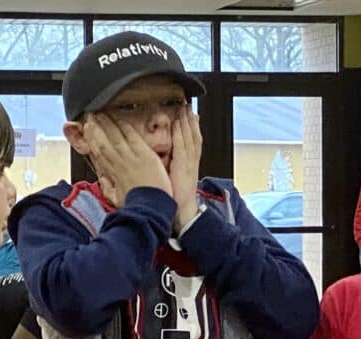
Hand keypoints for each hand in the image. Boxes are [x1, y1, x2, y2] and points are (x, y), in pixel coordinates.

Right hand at [84, 114, 170, 202]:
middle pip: (104, 142)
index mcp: (113, 174)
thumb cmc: (137, 206)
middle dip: (95, 128)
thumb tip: (103, 181)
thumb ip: (109, 188)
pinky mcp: (144, 156)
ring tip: (100, 114)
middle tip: (90, 116)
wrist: (150, 210)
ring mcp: (131, 158)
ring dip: (106, 124)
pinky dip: (124, 128)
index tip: (87, 130)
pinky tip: (119, 120)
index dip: (92, 140)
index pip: (100, 153)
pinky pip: (132, 138)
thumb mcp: (117, 199)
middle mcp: (119, 164)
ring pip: (115, 137)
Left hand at [169, 108, 202, 227]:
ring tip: (185, 109)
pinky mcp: (183, 166)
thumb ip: (173, 165)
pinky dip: (181, 134)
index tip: (188, 113)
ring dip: (187, 122)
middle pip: (193, 135)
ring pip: (190, 137)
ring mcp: (189, 162)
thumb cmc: (176, 195)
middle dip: (191, 120)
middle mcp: (191, 160)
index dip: (191, 126)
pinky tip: (179, 124)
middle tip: (188, 105)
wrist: (182, 209)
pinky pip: (183, 146)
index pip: (191, 140)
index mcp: (189, 163)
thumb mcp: (176, 177)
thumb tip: (167, 156)